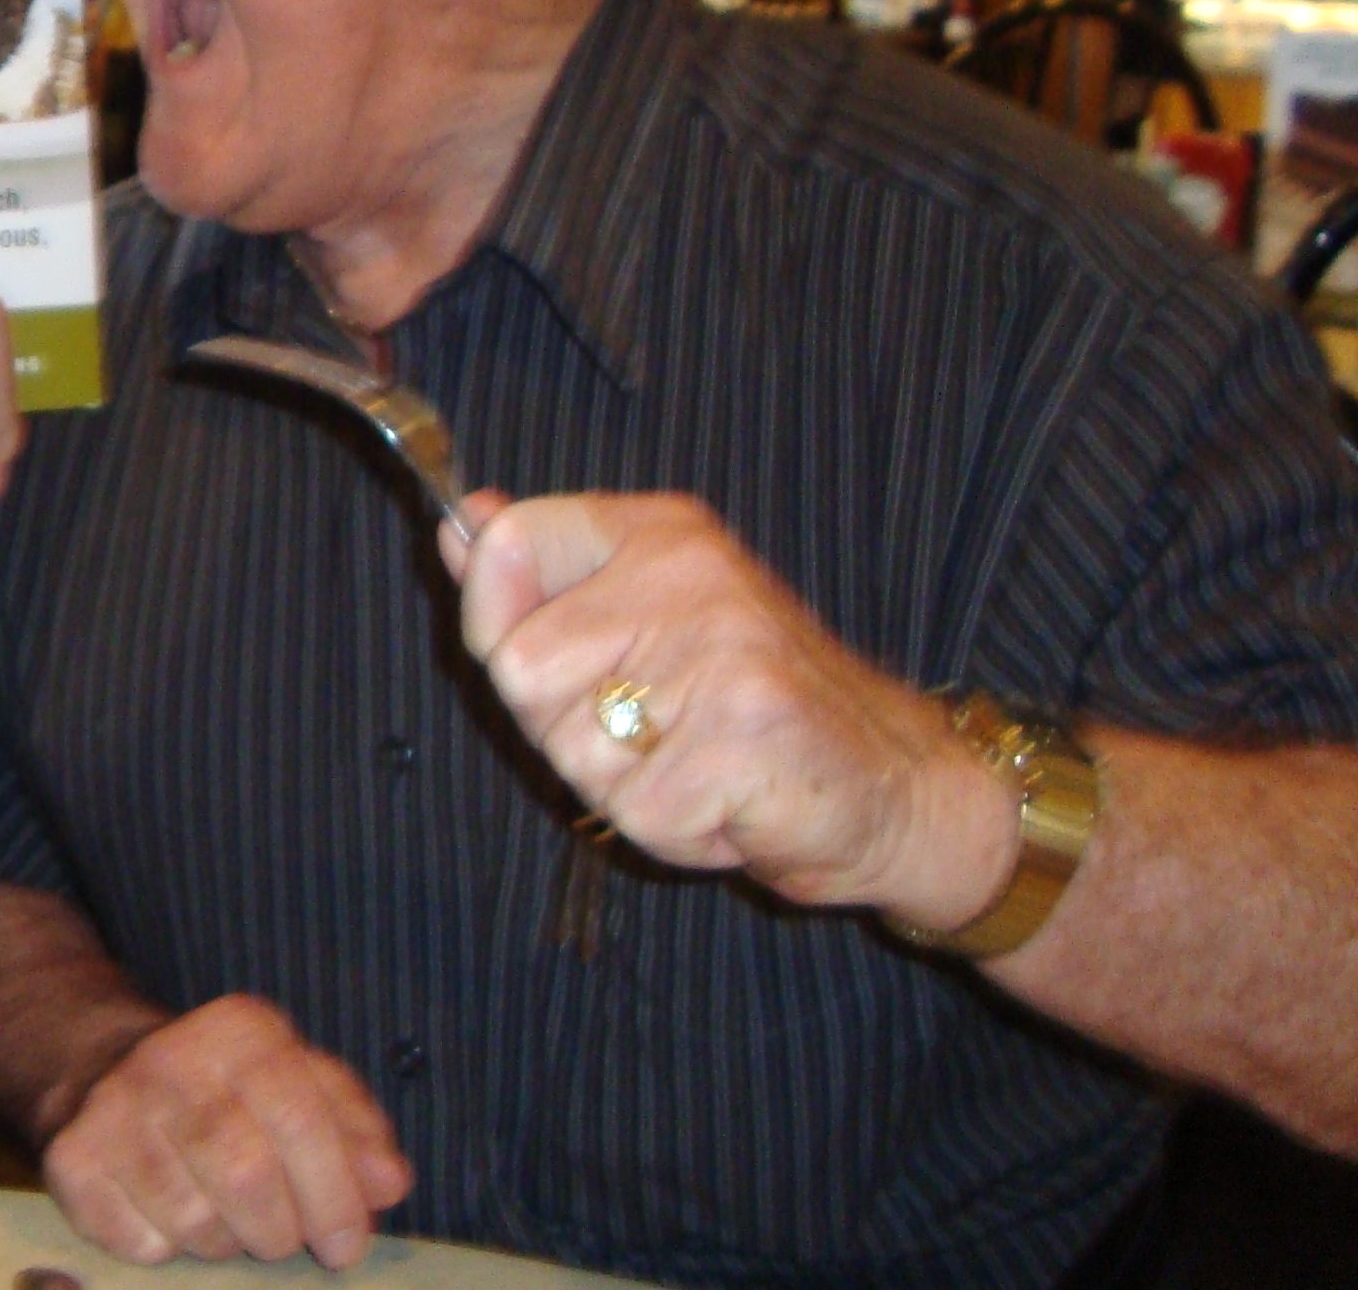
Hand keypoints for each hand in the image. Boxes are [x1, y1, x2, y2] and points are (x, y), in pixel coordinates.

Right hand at [43, 995, 410, 1269]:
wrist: (105, 1068)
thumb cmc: (229, 1092)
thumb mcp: (302, 1087)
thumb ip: (355, 1133)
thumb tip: (389, 1182)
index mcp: (242, 1032)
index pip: (301, 1119)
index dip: (334, 1195)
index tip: (346, 1243)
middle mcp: (170, 1059)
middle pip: (246, 1178)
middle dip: (279, 1231)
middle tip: (282, 1239)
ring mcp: (112, 1108)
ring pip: (193, 1220)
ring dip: (223, 1242)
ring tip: (224, 1219)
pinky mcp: (70, 1158)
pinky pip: (139, 1242)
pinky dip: (166, 1248)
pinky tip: (167, 1215)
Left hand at [445, 492, 1015, 927]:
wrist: (901, 786)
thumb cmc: (757, 712)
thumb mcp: (649, 620)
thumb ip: (548, 583)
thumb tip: (457, 527)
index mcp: (658, 533)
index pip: (510, 542)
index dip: (496, 620)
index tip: (548, 660)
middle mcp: (688, 574)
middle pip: (520, 668)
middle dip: (565, 731)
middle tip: (651, 737)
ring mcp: (720, 650)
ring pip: (573, 751)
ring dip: (625, 789)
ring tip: (699, 765)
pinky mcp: (745, 735)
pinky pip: (638, 812)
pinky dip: (678, 832)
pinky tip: (733, 802)